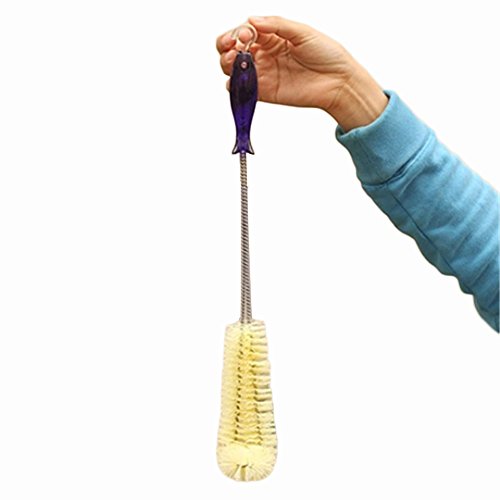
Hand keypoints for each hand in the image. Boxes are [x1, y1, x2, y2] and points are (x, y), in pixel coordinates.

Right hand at [216, 16, 387, 130]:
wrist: (338, 82)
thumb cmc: (326, 54)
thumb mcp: (303, 31)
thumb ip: (277, 24)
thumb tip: (252, 20)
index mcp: (271, 36)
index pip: (243, 31)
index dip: (237, 32)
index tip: (244, 36)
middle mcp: (264, 54)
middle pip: (232, 49)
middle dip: (226, 47)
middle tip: (233, 48)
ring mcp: (263, 74)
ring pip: (233, 69)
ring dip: (227, 64)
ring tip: (236, 63)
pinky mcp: (265, 93)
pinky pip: (243, 90)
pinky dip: (235, 86)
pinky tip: (239, 81)